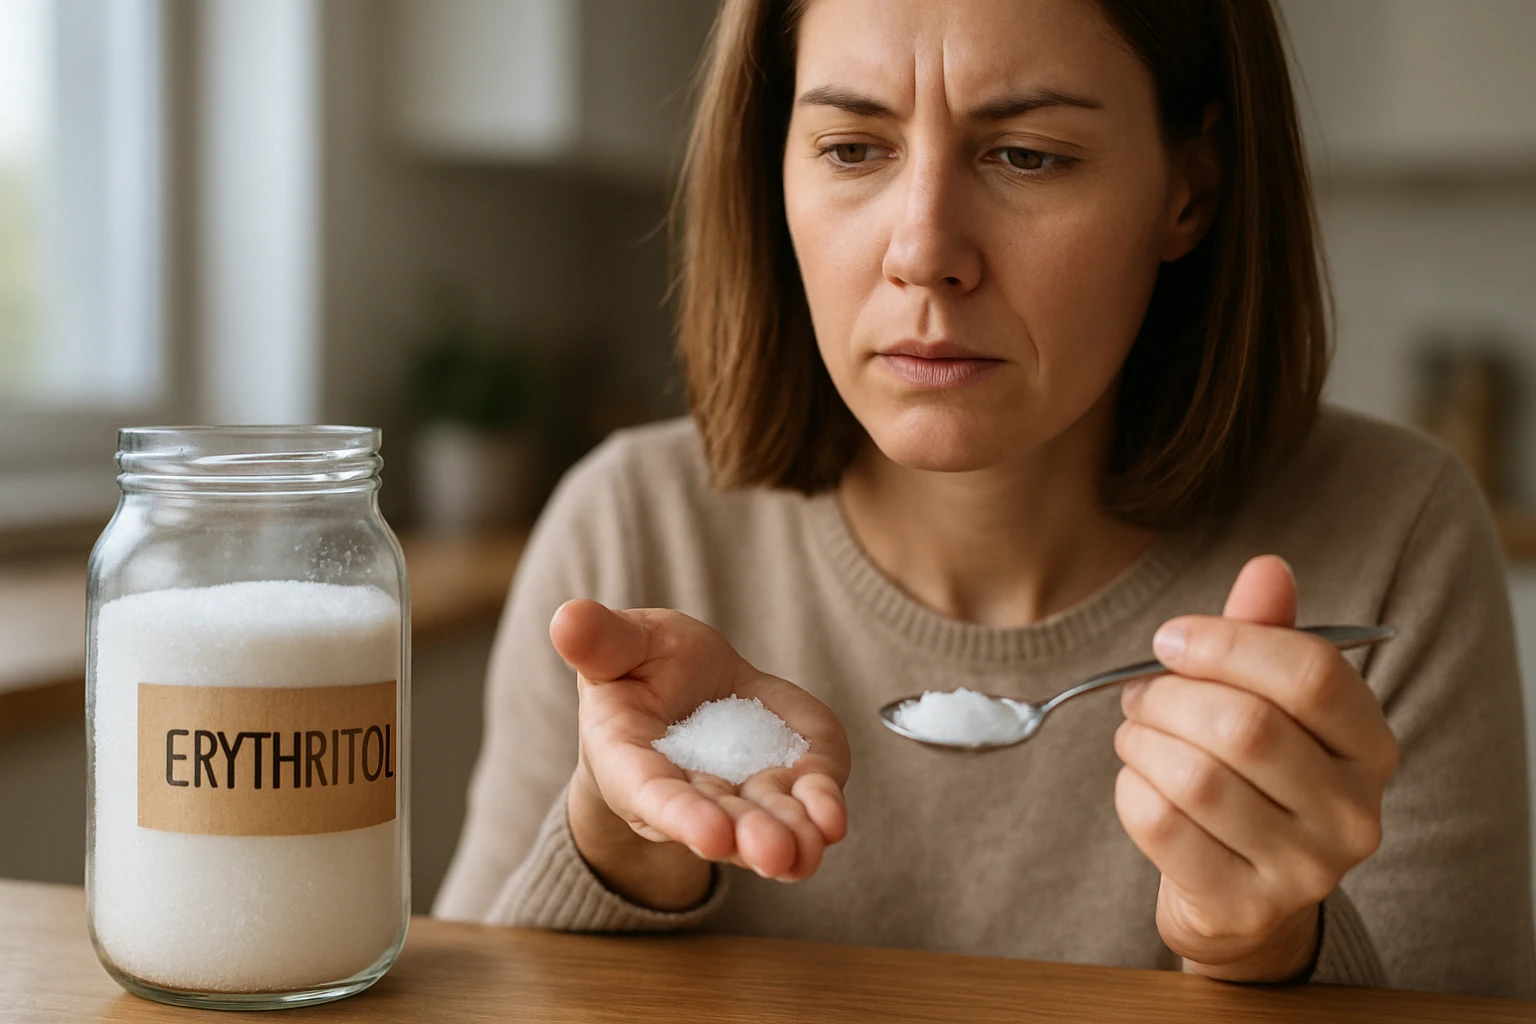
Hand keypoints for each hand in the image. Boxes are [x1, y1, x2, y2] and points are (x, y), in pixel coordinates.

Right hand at [550, 599, 850, 908]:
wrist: (683, 686)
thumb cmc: (639, 667)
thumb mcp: (619, 645)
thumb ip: (601, 641)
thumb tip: (567, 619)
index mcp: (630, 763)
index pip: (653, 796)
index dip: (681, 817)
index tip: (712, 834)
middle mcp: (684, 795)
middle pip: (717, 822)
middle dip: (748, 836)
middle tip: (776, 850)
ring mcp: (737, 793)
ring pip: (764, 821)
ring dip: (792, 834)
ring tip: (816, 839)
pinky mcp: (782, 778)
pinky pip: (801, 798)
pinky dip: (820, 806)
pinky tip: (833, 817)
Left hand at [1113, 555, 1398, 981]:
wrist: (1243, 898)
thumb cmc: (1253, 775)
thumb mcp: (1268, 701)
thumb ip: (1265, 634)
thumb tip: (1267, 567)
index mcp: (1371, 745)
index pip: (1311, 674)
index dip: (1228, 644)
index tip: (1171, 639)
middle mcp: (1354, 812)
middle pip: (1245, 726)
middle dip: (1169, 697)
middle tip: (1139, 692)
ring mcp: (1305, 869)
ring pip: (1195, 778)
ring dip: (1142, 742)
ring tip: (1135, 733)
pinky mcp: (1243, 905)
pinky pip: (1161, 825)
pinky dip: (1131, 789)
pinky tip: (1139, 781)